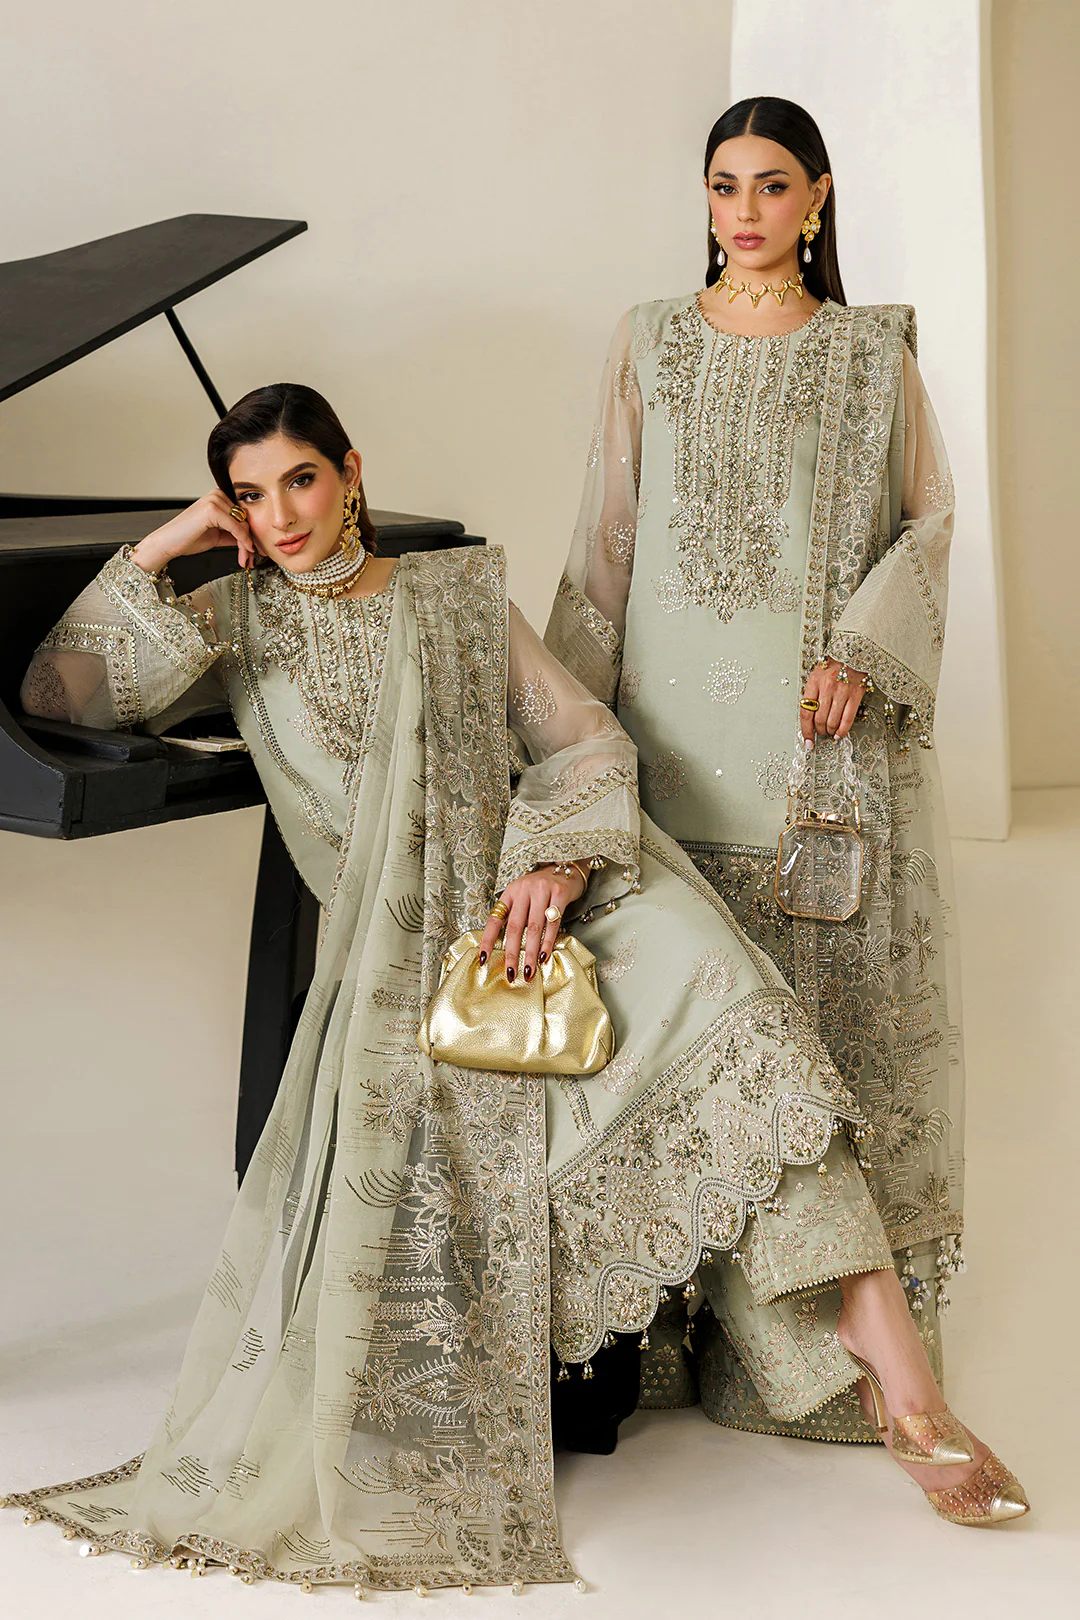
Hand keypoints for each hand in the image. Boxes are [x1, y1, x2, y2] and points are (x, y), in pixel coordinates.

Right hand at [131, 490, 257, 575]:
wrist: (167, 544)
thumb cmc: (188, 538)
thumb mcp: (217, 535)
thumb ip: (233, 533)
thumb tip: (252, 539)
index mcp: (218, 497)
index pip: (242, 515)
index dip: (249, 534)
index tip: (256, 549)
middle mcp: (217, 494)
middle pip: (244, 519)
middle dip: (249, 540)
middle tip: (251, 558)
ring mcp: (214, 500)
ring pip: (242, 524)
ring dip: (246, 544)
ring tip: (246, 559)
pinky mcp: (212, 509)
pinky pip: (236, 527)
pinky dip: (243, 540)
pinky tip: (245, 550)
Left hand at [478, 864, 587, 981]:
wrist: (567, 867)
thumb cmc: (543, 888)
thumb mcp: (523, 896)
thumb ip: (516, 915)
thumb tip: (508, 948)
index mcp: (510, 892)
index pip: (494, 919)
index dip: (487, 941)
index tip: (483, 960)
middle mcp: (523, 889)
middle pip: (514, 927)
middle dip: (511, 953)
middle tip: (510, 974)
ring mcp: (542, 890)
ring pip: (534, 927)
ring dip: (530, 953)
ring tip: (528, 971)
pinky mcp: (560, 893)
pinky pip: (553, 923)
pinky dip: (548, 942)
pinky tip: (544, 956)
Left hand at [800, 659, 869, 743]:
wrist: (854, 652)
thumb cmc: (834, 664)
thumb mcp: (817, 674)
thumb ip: (813, 694)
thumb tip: (810, 718)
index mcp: (814, 682)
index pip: (806, 712)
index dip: (805, 730)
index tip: (807, 741)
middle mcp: (827, 687)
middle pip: (819, 719)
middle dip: (819, 730)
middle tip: (820, 733)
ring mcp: (842, 692)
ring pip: (832, 721)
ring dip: (829, 731)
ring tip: (829, 732)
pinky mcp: (855, 695)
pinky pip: (847, 719)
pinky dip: (842, 730)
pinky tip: (839, 734)